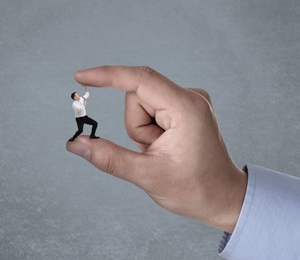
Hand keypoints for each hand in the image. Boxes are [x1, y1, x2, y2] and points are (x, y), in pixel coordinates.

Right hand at [66, 66, 246, 232]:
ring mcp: (188, 101)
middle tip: (151, 151)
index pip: (139, 80)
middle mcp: (190, 97)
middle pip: (137, 98)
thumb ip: (109, 158)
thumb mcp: (148, 176)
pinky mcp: (184, 108)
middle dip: (136, 127)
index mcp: (186, 108)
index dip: (107, 76)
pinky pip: (151, 110)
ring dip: (142, 131)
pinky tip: (164, 146)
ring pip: (141, 105)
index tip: (81, 76)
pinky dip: (149, 129)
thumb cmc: (195, 189)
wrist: (223, 197)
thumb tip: (76, 143)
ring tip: (160, 151)